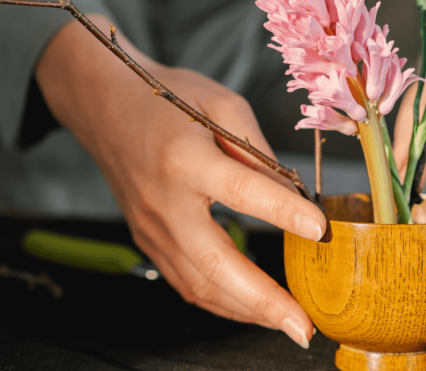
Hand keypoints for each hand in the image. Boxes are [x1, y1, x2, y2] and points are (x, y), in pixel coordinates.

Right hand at [36, 15, 323, 346]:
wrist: (104, 105)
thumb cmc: (167, 98)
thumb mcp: (222, 104)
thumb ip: (258, 151)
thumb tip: (293, 195)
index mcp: (186, 158)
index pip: (241, 189)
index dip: (283, 212)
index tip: (321, 231)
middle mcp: (165, 201)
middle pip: (214, 263)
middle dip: (263, 301)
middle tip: (303, 326)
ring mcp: (152, 228)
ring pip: (199, 285)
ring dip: (247, 311)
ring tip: (289, 324)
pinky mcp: (148, 241)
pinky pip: (186, 283)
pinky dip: (223, 302)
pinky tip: (253, 309)